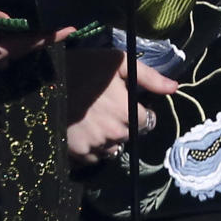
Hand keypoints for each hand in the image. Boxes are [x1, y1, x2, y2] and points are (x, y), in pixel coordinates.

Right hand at [0, 11, 73, 84]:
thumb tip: (7, 14)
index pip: (28, 44)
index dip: (49, 36)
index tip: (70, 29)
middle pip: (27, 47)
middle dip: (47, 36)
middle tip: (67, 23)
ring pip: (18, 47)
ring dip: (35, 37)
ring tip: (50, 23)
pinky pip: (7, 46)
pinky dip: (19, 37)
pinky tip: (20, 26)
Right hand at [65, 48, 177, 165]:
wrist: (45, 80)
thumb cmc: (84, 66)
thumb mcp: (118, 62)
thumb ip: (149, 76)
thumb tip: (175, 88)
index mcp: (128, 112)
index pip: (147, 122)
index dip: (140, 111)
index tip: (126, 102)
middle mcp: (115, 133)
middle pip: (130, 135)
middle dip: (124, 124)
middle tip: (107, 108)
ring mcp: (96, 145)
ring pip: (113, 149)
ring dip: (109, 138)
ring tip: (94, 119)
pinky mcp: (78, 153)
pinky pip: (94, 157)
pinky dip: (92, 148)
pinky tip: (83, 129)